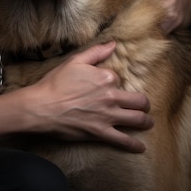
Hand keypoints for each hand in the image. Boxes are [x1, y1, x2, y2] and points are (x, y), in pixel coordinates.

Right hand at [28, 41, 152, 152]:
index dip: (116, 82)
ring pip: (137, 120)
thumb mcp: (75, 61)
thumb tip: (113, 44)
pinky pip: (124, 141)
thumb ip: (96, 52)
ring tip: (148, 122)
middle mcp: (111, 97)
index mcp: (106, 78)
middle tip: (144, 106)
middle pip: (139, 101)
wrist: (43, 107)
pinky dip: (134, 145)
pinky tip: (140, 147)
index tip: (111, 86)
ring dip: (146, 121)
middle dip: (144, 104)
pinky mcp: (101, 133)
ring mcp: (108, 116)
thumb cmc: (56, 83)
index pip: (120, 79)